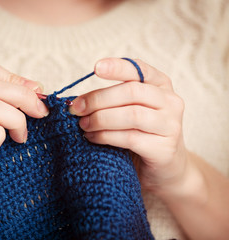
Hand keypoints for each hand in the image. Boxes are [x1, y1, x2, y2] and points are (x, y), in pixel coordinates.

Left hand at [69, 58, 187, 194]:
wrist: (164, 169)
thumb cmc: (139, 134)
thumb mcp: (127, 111)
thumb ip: (110, 101)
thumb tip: (77, 102)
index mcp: (160, 85)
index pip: (139, 69)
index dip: (118, 67)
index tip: (96, 68)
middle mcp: (170, 102)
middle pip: (132, 92)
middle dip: (99, 99)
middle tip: (77, 109)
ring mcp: (170, 125)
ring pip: (131, 115)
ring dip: (101, 119)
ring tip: (83, 125)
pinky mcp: (164, 149)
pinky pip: (130, 138)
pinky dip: (106, 136)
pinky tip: (92, 138)